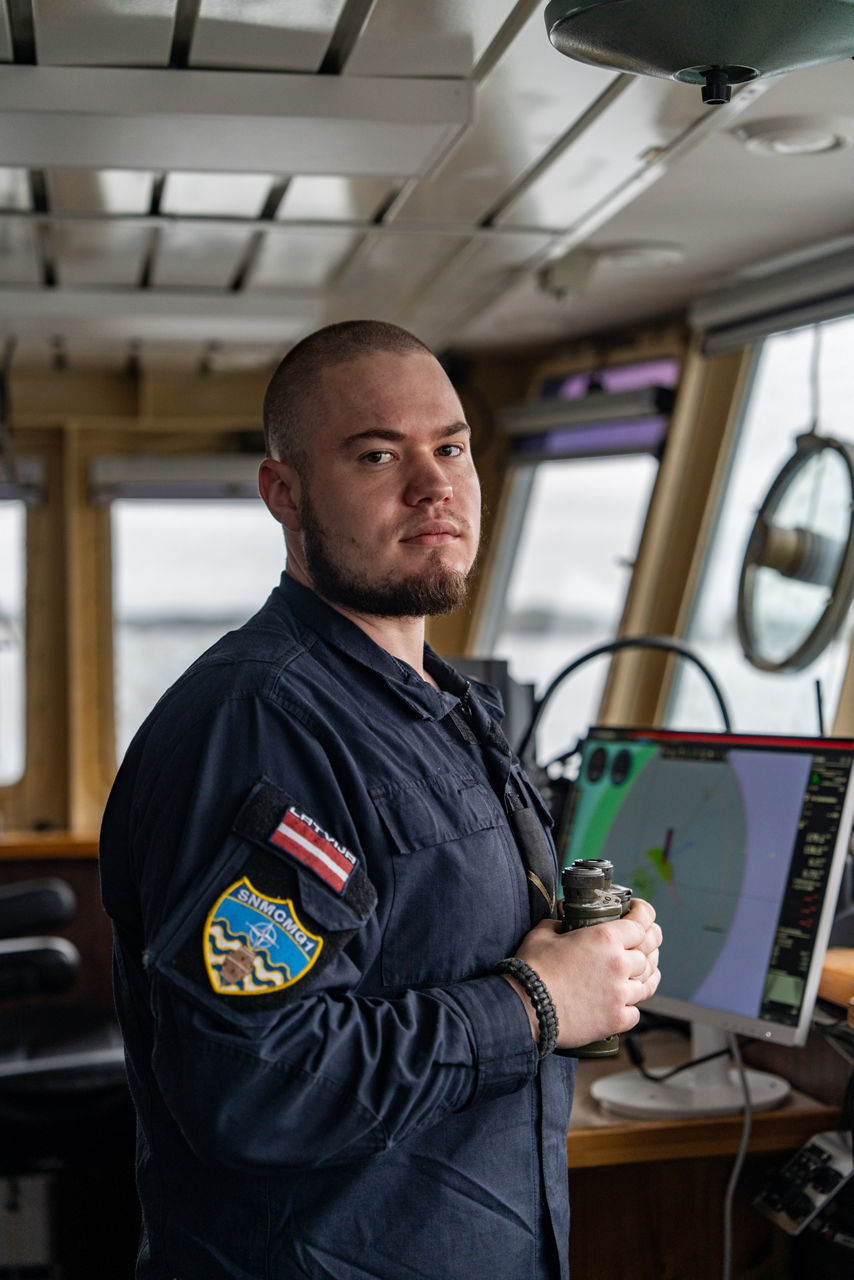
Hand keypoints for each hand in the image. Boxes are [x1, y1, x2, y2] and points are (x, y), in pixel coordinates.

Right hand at [502, 898, 661, 1050]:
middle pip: (650, 952)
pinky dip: (631, 1006)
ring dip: (645, 976)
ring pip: (648, 982)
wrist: (526, 1007)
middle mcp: (619, 964)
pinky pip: (636, 1011)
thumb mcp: (543, 933)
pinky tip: (625, 1002)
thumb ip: (558, 923)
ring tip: (641, 973)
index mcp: (604, 938)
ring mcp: (620, 993)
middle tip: (647, 941)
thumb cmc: (533, 969)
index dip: (645, 914)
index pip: (641, 923)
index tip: (642, 912)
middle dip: (651, 943)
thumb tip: (562, 924)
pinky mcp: (616, 1019)